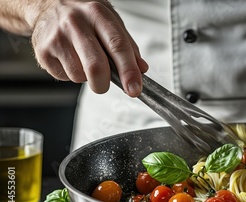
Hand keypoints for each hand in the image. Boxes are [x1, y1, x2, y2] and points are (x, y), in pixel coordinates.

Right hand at [30, 0, 147, 95]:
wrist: (48, 4)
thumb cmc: (85, 15)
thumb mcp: (110, 21)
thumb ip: (128, 45)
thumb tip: (141, 69)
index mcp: (97, 14)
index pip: (118, 46)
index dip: (129, 71)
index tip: (134, 89)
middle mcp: (75, 23)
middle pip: (96, 67)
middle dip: (104, 84)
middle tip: (105, 84)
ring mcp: (56, 37)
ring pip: (79, 76)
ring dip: (86, 77)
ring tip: (83, 60)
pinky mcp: (43, 51)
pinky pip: (64, 77)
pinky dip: (71, 75)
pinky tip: (69, 59)